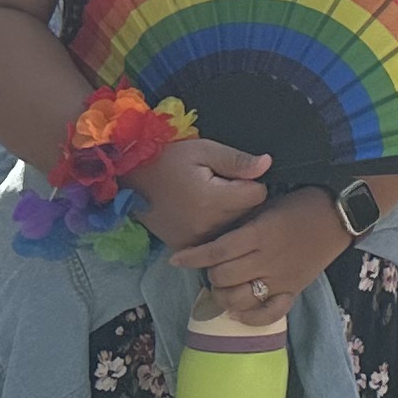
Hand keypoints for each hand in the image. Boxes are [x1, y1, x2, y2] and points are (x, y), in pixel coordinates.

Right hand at [136, 135, 271, 250]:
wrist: (129, 177)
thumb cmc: (168, 158)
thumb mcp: (204, 150)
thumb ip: (237, 161)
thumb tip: (267, 165)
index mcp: (213, 200)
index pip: (258, 195)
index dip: (251, 182)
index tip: (235, 176)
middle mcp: (207, 226)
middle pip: (247, 215)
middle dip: (241, 200)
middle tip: (220, 185)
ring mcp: (194, 240)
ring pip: (232, 230)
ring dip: (228, 216)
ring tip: (208, 199)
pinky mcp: (184, 247)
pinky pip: (213, 240)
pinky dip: (212, 228)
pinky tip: (198, 213)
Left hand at [169, 188, 354, 320]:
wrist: (340, 215)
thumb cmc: (300, 204)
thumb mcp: (267, 205)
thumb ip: (242, 223)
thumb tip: (214, 238)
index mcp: (260, 233)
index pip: (217, 251)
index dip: (193, 257)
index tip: (176, 260)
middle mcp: (267, 258)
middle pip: (223, 276)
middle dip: (210, 274)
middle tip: (213, 266)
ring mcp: (281, 278)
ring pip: (239, 298)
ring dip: (224, 295)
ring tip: (224, 287)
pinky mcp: (293, 290)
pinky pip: (268, 313)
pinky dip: (250, 316)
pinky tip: (240, 310)